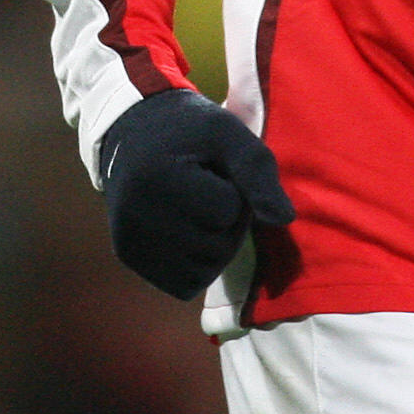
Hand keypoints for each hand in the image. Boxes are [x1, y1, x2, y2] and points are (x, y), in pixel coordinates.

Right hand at [97, 89, 293, 299]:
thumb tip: (284, 219)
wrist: (133, 132)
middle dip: (228, 221)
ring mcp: (129, 242)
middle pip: (218, 247)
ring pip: (204, 272)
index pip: (228, 210)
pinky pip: (183, 284)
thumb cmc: (189, 129)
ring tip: (199, 209)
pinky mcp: (129, 258)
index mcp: (158, 178)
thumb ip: (257, 172)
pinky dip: (196, 265)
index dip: (235, 190)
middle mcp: (136, 217)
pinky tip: (189, 232)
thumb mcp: (228, 132)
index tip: (218, 169)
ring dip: (215, 246)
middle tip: (210, 189)